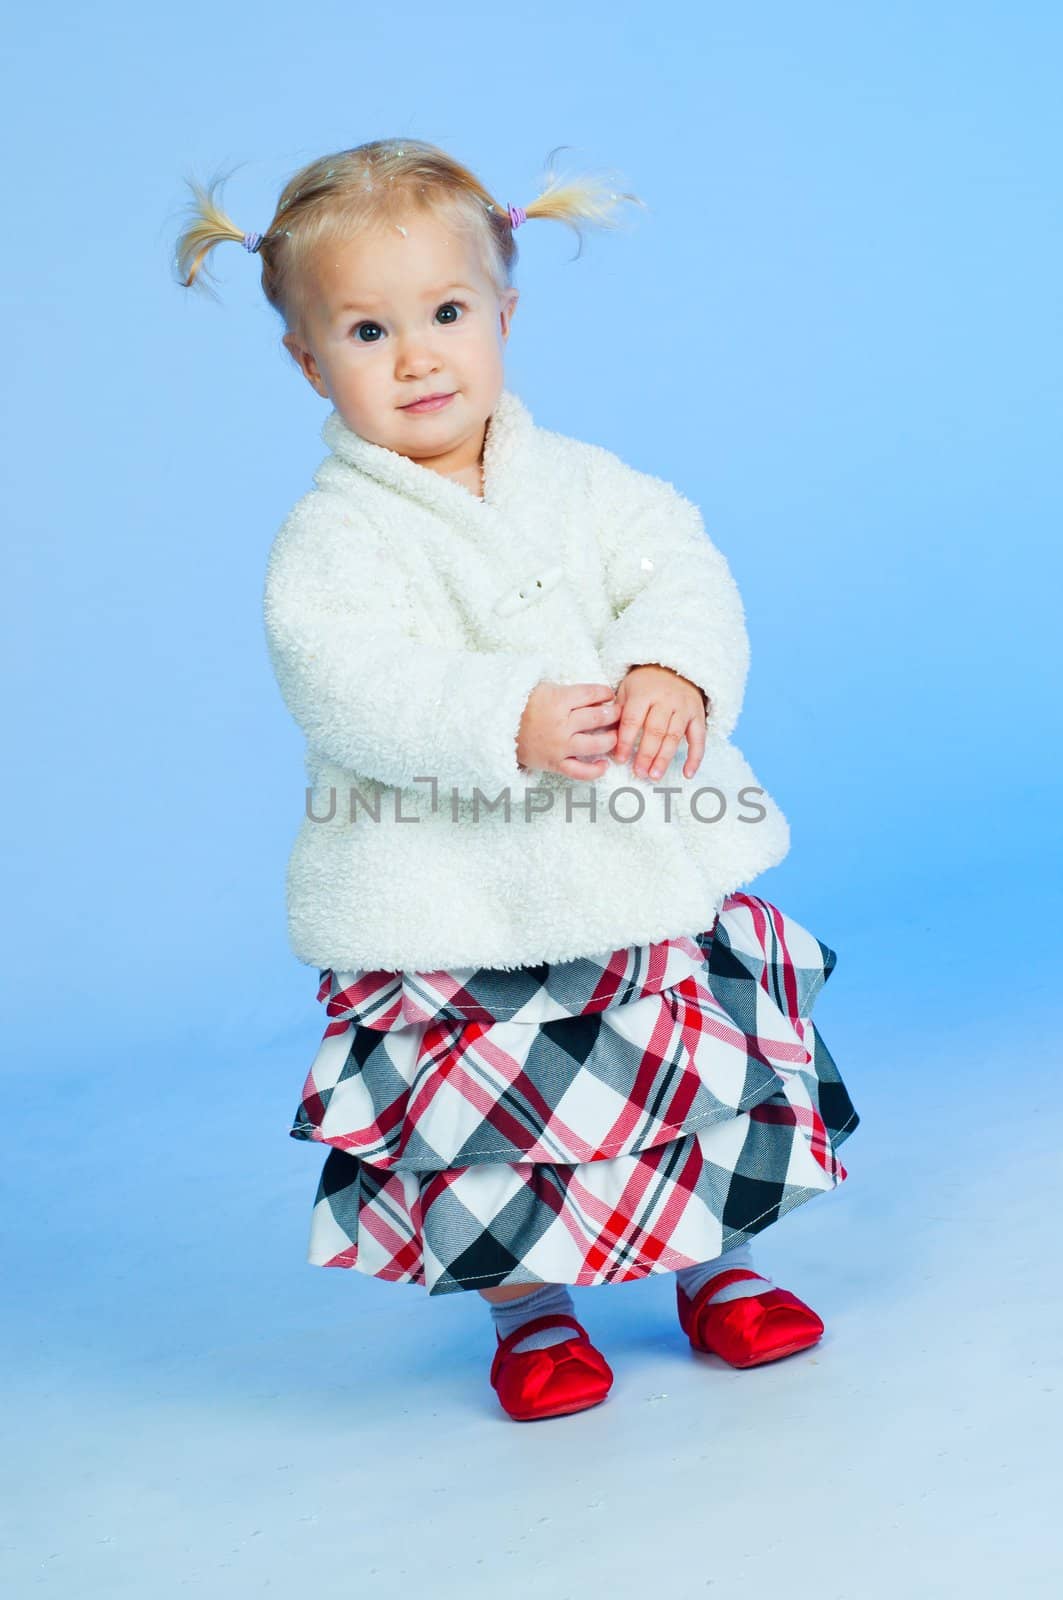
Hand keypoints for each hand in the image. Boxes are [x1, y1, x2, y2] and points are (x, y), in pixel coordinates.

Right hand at [516, 681, 619, 780]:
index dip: (605, 693)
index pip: (592, 693)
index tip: (609, 695)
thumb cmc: (524, 706)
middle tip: (617, 713)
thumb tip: (598, 696)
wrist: (499, 727)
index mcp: (558, 700)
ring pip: (595, 744)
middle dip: (613, 713)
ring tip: (615, 736)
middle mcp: (561, 724)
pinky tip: (603, 765)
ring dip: (611, 739)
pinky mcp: (555, 764)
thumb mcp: (545, 688)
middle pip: (598, 717)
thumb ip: (570, 692)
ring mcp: (559, 746)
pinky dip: (595, 771)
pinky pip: (580, 772)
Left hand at [611, 665, 708, 780]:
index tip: (620, 759)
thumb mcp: (627, 690)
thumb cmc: (645, 684)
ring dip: (664, 758)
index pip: (633, 720)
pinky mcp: (697, 715)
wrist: (673, 668)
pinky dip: (695, 757)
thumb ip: (619, 712)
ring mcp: (684, 708)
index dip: (626, 741)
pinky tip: (688, 773)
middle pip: (655, 730)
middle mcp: (665, 700)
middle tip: (639, 772)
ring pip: (674, 736)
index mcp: (643, 693)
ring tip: (654, 775)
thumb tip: (607, 738)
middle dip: (646, 754)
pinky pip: (699, 738)